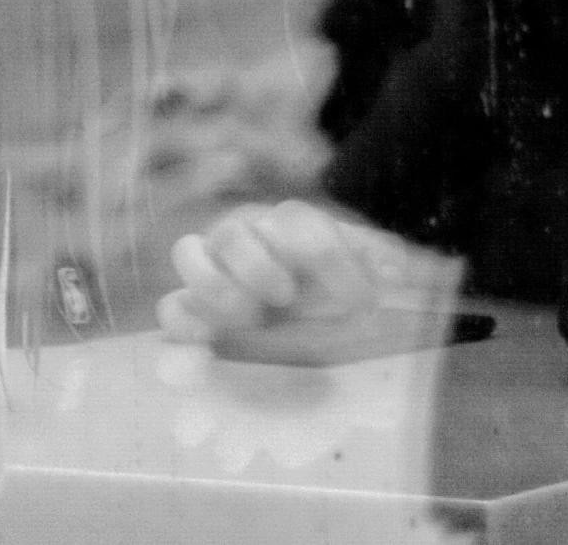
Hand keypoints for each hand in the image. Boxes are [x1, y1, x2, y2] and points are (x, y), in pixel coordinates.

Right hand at [157, 199, 379, 343]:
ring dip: (215, 287)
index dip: (333, 262)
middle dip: (258, 266)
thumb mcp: (356, 261)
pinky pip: (171, 308)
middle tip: (286, 297)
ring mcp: (210, 267)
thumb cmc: (324, 276)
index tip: (360, 302)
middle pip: (232, 231)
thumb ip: (376, 257)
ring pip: (188, 253)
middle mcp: (243, 234)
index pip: (303, 225)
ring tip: (249, 317)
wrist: (289, 298)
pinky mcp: (188, 307)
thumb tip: (396, 269)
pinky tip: (210, 346)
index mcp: (287, 222)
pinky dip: (185, 323)